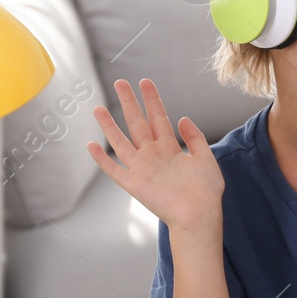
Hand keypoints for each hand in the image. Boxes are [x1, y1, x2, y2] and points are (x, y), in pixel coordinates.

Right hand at [87, 78, 223, 232]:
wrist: (199, 216)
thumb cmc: (206, 192)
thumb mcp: (205, 158)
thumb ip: (194, 138)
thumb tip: (183, 119)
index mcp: (170, 148)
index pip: (158, 117)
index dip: (151, 100)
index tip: (144, 82)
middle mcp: (153, 155)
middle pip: (137, 123)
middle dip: (129, 103)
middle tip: (119, 82)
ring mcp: (142, 169)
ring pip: (121, 142)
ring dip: (109, 126)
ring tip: (98, 108)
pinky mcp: (135, 185)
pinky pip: (114, 170)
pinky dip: (102, 160)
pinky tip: (91, 146)